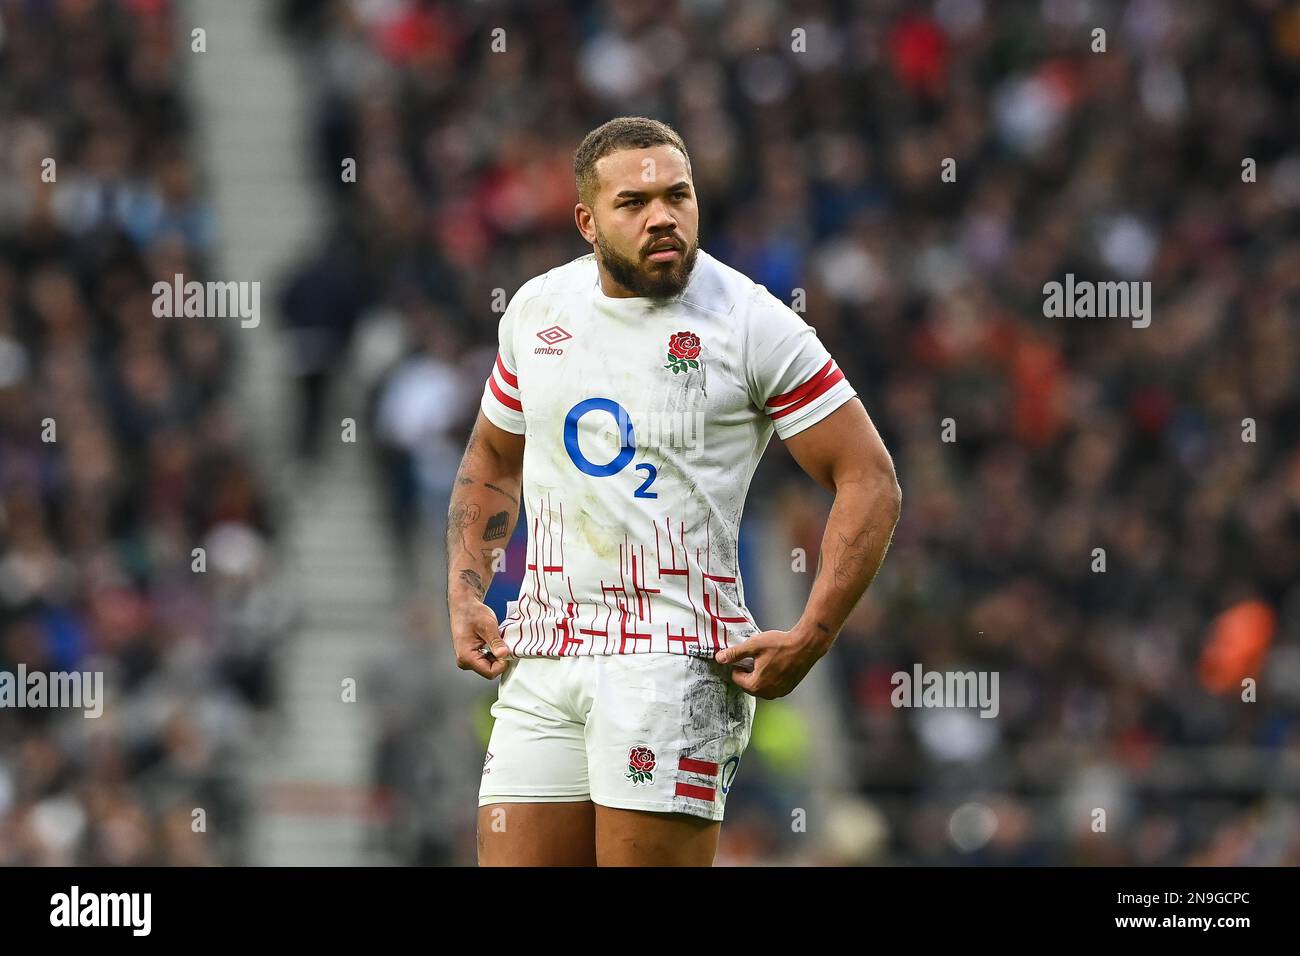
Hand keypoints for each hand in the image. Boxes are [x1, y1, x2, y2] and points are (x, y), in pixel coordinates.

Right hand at [450, 598, 511, 678]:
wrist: (464, 604)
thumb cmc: (473, 612)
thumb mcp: (488, 626)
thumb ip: (496, 642)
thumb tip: (504, 655)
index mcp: (466, 656)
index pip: (490, 672)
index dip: (502, 663)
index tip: (507, 650)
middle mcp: (464, 661)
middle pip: (489, 670)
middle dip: (499, 659)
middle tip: (502, 643)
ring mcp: (466, 659)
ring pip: (488, 666)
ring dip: (496, 656)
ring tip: (495, 640)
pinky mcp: (470, 655)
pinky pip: (485, 661)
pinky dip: (492, 653)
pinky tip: (492, 642)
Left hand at [713, 627, 828, 698]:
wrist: (806, 645)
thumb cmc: (779, 644)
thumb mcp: (753, 645)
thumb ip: (735, 654)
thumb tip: (718, 659)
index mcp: (755, 685)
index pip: (736, 678)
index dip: (738, 665)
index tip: (746, 655)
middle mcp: (767, 694)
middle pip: (748, 684)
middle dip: (748, 672)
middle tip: (755, 657)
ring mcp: (779, 693)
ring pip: (760, 686)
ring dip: (759, 676)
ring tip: (766, 660)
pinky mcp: (788, 689)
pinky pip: (772, 686)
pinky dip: (770, 677)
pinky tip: (776, 664)